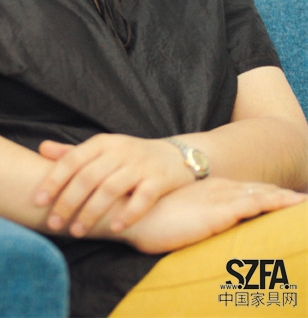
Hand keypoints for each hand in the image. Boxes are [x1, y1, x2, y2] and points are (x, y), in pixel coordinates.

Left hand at [36, 134, 193, 236]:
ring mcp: (140, 165)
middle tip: (54, 224)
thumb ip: (73, 152)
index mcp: (102, 143)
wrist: (176, 156)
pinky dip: (128, 213)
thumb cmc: (130, 156)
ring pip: (111, 189)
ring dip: (92, 212)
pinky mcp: (159, 180)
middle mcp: (120, 151)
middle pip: (88, 177)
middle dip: (68, 202)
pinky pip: (143, 198)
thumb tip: (42, 149)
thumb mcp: (103, 149)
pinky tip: (114, 227)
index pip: (72, 160)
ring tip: (77, 232)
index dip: (54, 180)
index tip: (38, 201)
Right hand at [122, 177, 306, 253]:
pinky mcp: (218, 212)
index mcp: (209, 190)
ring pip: (262, 196)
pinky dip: (277, 204)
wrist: (130, 214)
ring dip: (285, 199)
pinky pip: (257, 205)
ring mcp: (219, 199)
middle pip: (258, 191)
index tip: (286, 198)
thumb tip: (196, 228)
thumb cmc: (146, 219)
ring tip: (304, 201)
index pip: (245, 192)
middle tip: (305, 199)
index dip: (267, 194)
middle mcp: (218, 190)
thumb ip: (191, 217)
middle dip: (282, 195)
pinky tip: (292, 205)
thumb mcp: (175, 217)